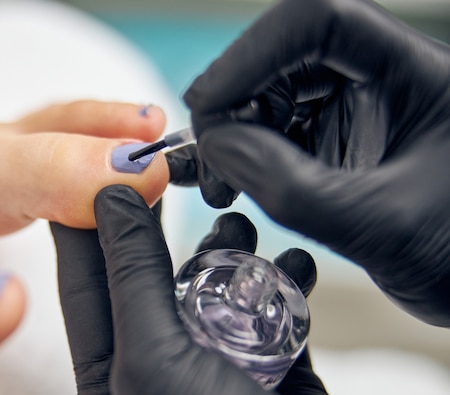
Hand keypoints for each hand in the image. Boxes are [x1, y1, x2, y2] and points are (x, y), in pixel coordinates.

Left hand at [51, 185, 325, 394]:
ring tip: (241, 228)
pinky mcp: (264, 360)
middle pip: (153, 269)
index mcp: (112, 360)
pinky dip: (282, 279)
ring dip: (231, 248)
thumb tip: (109, 202)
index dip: (86, 217)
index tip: (92, 162)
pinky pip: (268, 304)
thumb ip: (132, 277)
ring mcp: (212, 354)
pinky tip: (291, 266)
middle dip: (167, 224)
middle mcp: (158, 353)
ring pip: (213, 280)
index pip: (86, 273)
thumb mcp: (155, 357)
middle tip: (173, 176)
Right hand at [179, 0, 449, 325]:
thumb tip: (215, 145)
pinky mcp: (334, 142)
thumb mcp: (381, 226)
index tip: (207, 105)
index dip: (251, 54)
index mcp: (411, 74)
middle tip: (208, 162)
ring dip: (230, 134)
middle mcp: (377, 80)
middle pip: (281, 56)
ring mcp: (353, 110)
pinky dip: (242, 155)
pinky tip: (230, 185)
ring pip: (269, 94)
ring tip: (218, 186)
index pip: (318, 22)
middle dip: (232, 104)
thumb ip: (291, 186)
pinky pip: (274, 132)